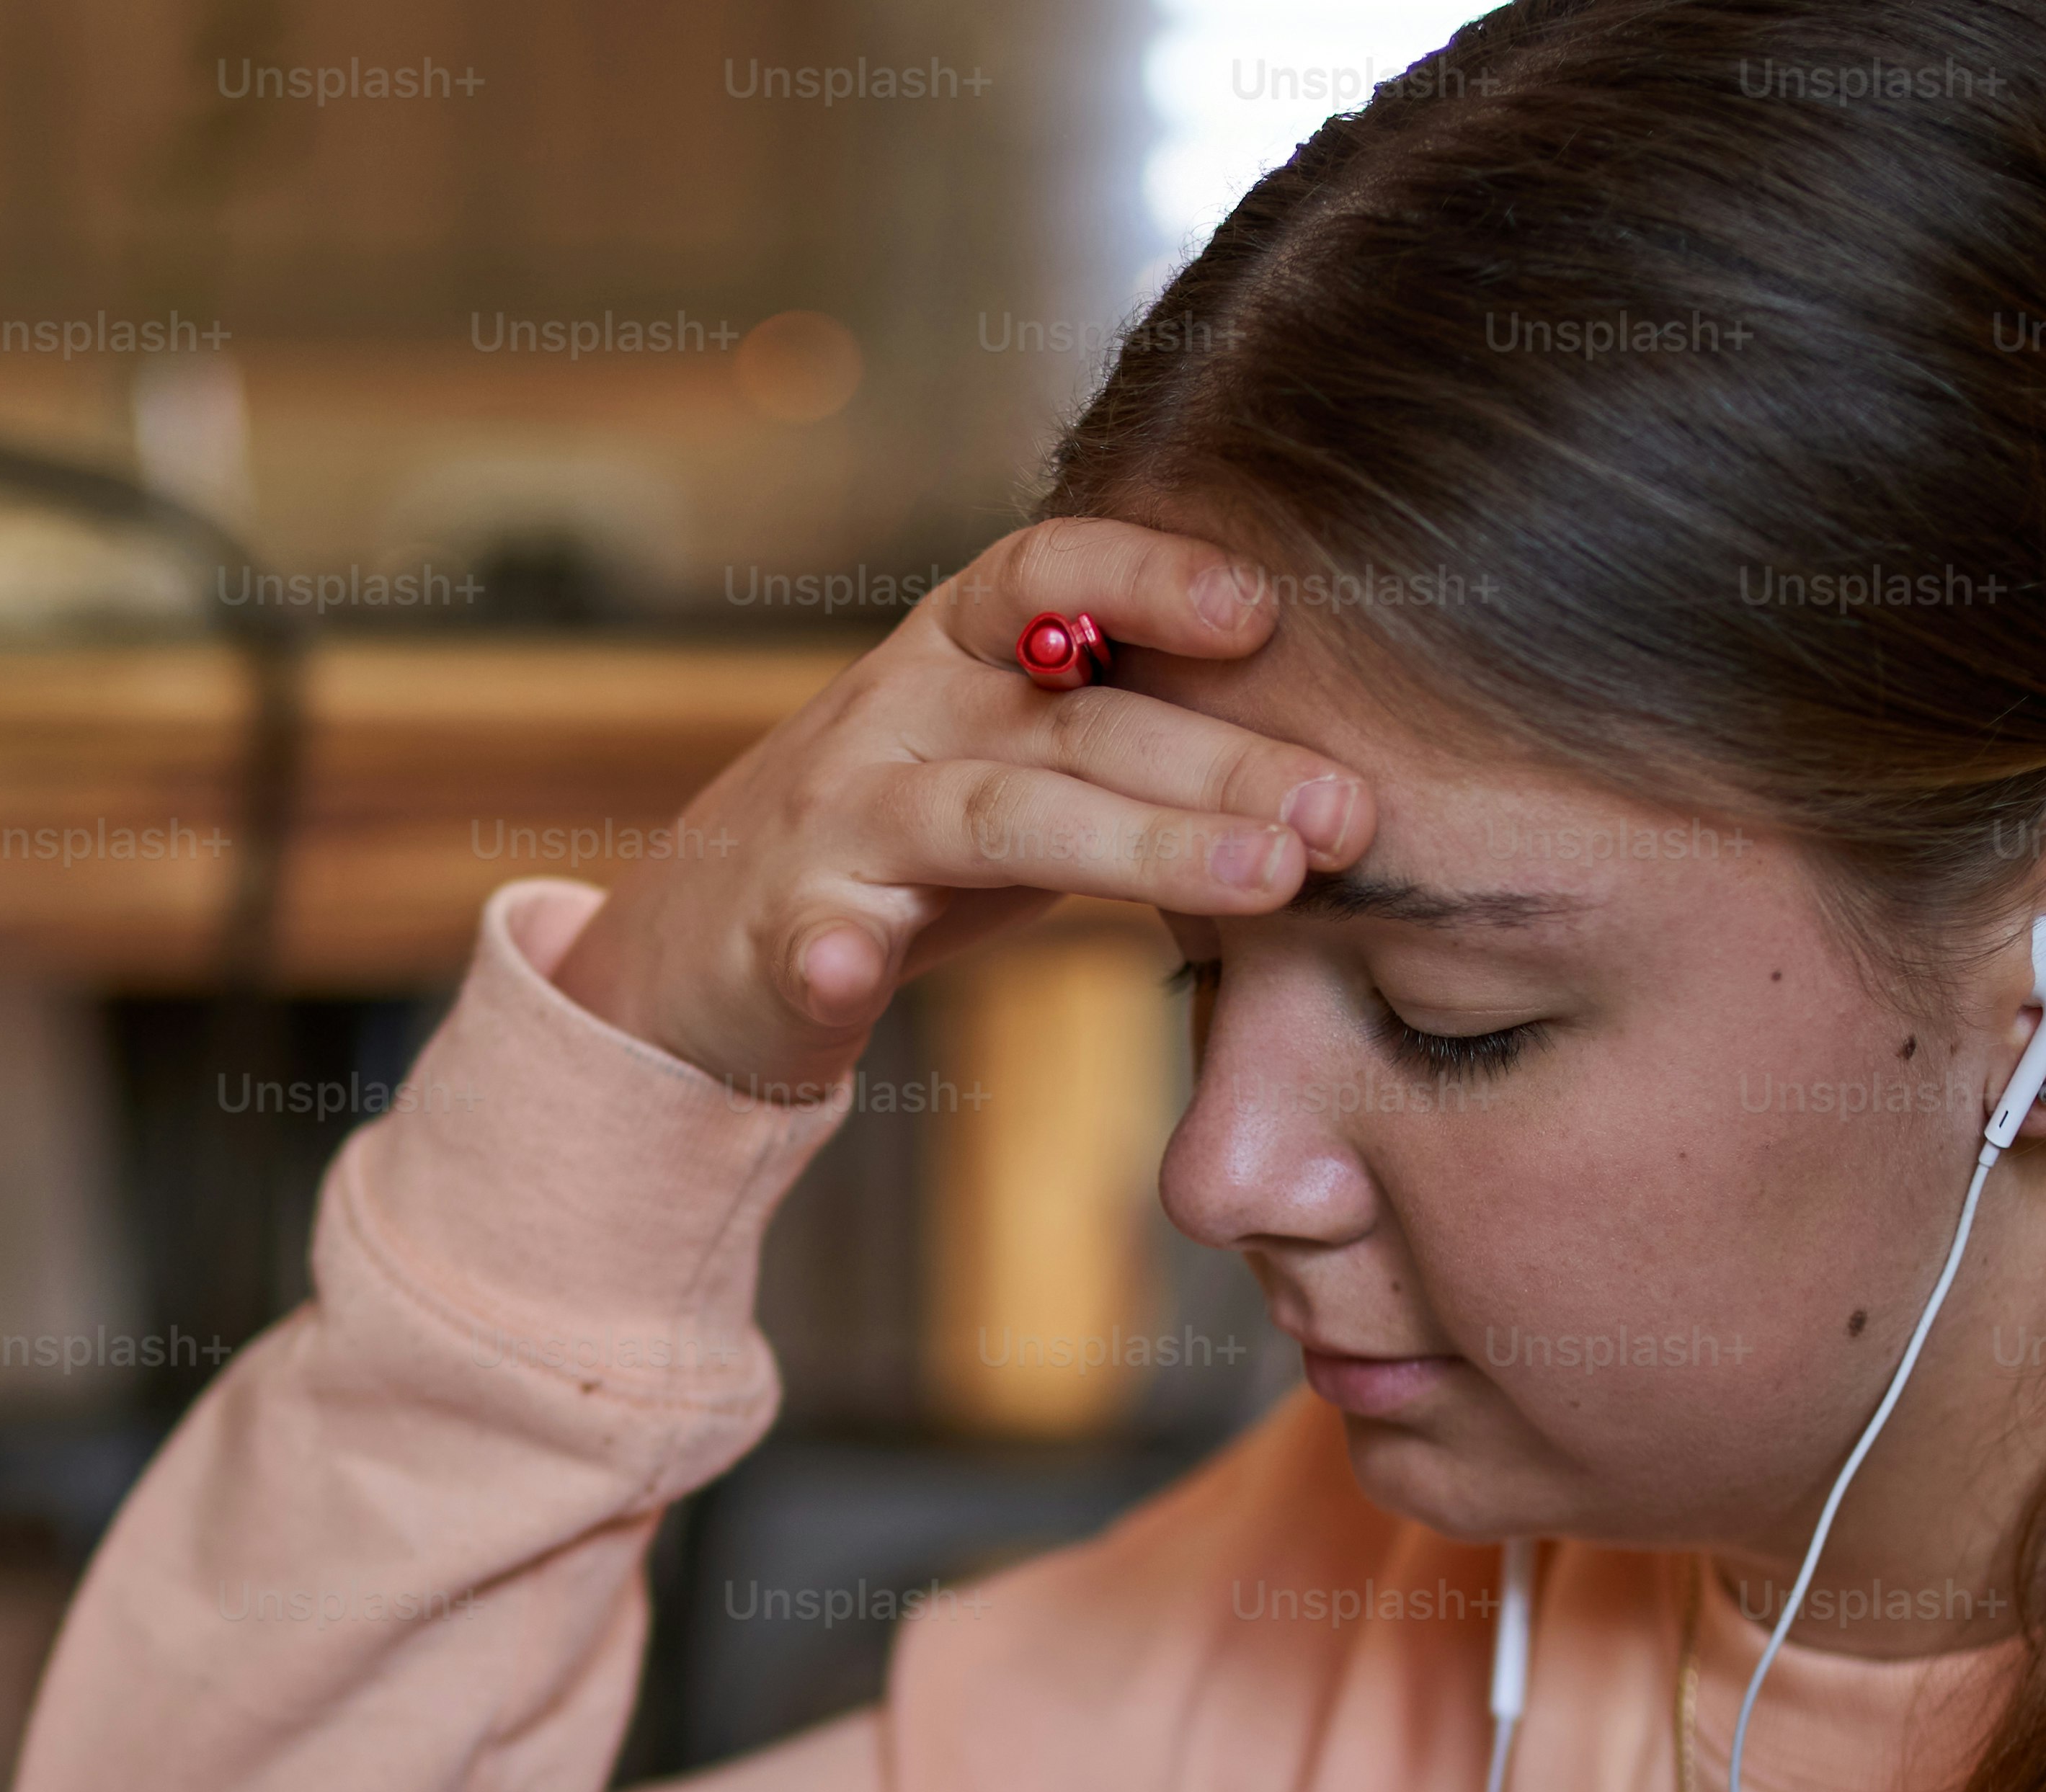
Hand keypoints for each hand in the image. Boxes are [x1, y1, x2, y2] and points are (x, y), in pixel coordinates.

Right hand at [543, 519, 1376, 1098]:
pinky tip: (856, 967)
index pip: (1052, 570)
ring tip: (1260, 880)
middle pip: (1072, 721)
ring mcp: (832, 826)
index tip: (1264, 613)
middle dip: (1222, 763)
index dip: (1152, 576)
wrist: (697, 955)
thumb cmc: (899, 855)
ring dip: (1129, 845)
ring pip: (989, 818)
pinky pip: (809, 937)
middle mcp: (894, 716)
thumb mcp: (1014, 765)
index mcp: (954, 652)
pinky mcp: (779, 939)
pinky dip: (831, 950)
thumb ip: (1128, 739)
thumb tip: (1328, 752)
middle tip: (1347, 814)